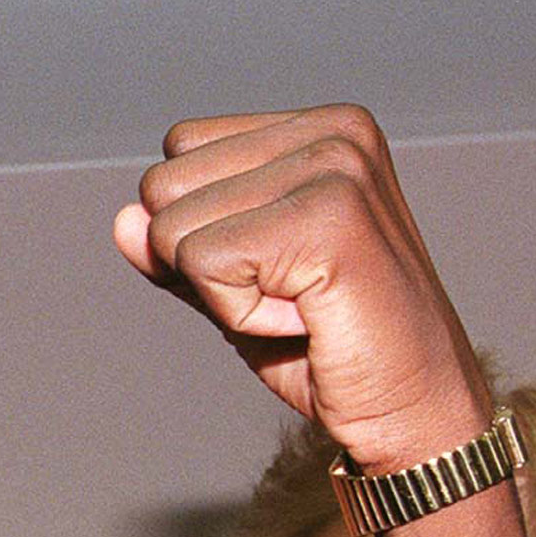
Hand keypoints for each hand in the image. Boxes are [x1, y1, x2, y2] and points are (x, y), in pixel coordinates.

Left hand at [113, 105, 488, 469]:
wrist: (411, 409)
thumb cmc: (328, 348)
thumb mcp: (232, 288)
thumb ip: (177, 248)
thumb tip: (124, 219)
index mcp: (319, 127)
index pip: (178, 153)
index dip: (203, 231)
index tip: (280, 268)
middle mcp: (333, 132)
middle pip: (163, 187)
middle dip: (204, 263)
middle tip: (289, 294)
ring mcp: (336, 167)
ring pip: (173, 229)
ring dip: (224, 292)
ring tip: (301, 306)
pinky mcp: (329, 217)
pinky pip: (203, 264)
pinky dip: (239, 314)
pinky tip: (306, 319)